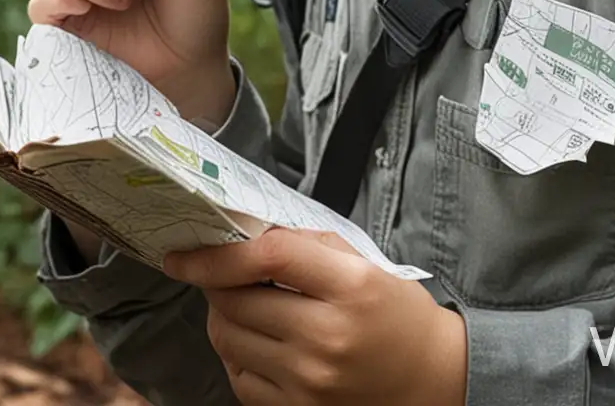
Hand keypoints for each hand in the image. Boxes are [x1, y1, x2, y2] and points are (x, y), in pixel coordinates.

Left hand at [166, 229, 467, 405]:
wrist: (430, 380)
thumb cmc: (397, 316)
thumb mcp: (366, 265)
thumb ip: (309, 245)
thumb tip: (247, 235)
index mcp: (350, 287)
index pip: (267, 257)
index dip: (216, 253)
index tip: (183, 254)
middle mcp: (326, 336)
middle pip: (236, 300)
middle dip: (218, 283)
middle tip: (228, 277)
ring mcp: (308, 380)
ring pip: (228, 338)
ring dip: (224, 317)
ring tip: (249, 309)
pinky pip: (239, 377)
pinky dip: (238, 355)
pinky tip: (261, 343)